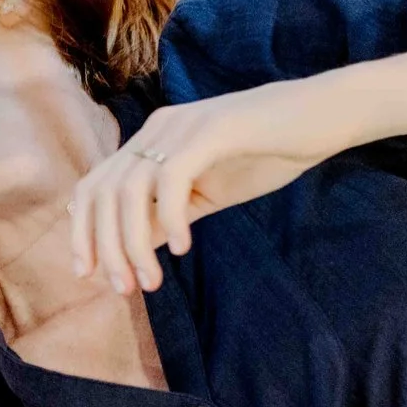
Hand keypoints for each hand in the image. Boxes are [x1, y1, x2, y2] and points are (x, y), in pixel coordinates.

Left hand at [71, 75, 367, 293]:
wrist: (323, 117)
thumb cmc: (268, 155)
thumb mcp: (207, 195)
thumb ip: (165, 216)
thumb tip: (129, 249)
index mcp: (151, 142)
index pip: (94, 186)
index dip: (82, 231)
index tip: (88, 274)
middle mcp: (157, 130)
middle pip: (103, 191)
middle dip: (104, 246)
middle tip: (122, 288)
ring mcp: (182, 127)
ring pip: (130, 190)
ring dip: (134, 243)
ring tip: (151, 281)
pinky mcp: (211, 130)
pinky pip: (172, 179)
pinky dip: (169, 218)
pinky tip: (182, 248)